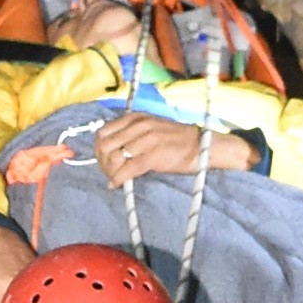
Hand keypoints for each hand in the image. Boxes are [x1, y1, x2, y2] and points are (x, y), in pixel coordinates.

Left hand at [93, 112, 253, 187]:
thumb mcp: (151, 127)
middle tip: (109, 172)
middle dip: (102, 162)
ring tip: (115, 178)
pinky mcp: (154, 155)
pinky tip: (117, 184)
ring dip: (110, 171)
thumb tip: (110, 147)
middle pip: (105, 146)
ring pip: (114, 158)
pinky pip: (128, 169)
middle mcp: (139, 125)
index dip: (99, 149)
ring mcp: (147, 140)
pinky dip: (119, 178)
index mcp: (136, 117)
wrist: (203, 145)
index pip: (103, 132)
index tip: (104, 160)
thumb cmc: (177, 139)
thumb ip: (132, 132)